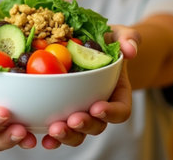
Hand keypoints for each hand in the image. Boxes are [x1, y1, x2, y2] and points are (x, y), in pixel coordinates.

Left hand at [41, 26, 139, 148]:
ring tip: (54, 130)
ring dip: (67, 134)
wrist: (88, 43)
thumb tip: (131, 50)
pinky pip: (58, 126)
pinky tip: (41, 137)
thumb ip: (128, 38)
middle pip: (97, 125)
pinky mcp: (63, 109)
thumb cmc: (106, 40)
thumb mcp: (119, 34)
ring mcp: (81, 110)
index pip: (120, 110)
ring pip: (77, 131)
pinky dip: (50, 135)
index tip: (97, 107)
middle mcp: (99, 106)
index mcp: (117, 93)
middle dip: (85, 125)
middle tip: (72, 120)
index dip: (111, 113)